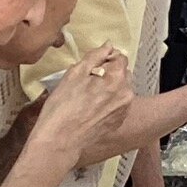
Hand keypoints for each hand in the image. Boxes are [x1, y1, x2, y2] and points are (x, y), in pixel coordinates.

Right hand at [25, 46, 131, 169]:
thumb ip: (95, 56)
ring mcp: (124, 109)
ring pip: (121, 89)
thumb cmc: (63, 107)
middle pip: (122, 73)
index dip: (106, 57)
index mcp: (116, 78)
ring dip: (109, 88)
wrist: (61, 140)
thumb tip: (107, 46)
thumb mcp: (74, 74)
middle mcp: (126, 93)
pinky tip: (92, 107)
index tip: (92, 65)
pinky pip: (118, 104)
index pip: (120, 57)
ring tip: (88, 96)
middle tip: (88, 81)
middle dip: (109, 73)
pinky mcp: (119, 121)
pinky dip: (109, 102)